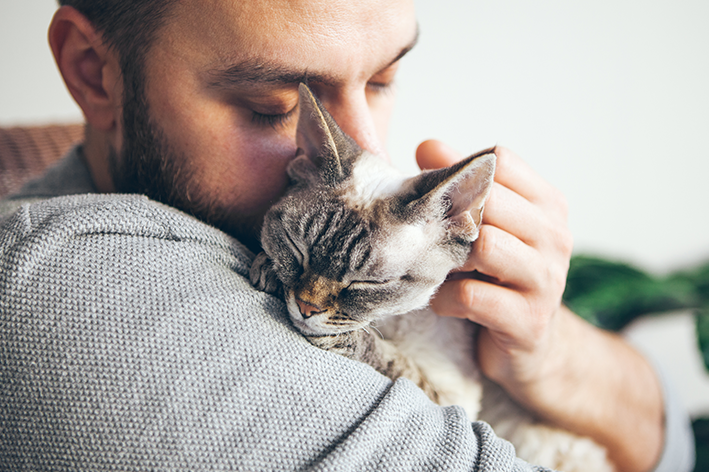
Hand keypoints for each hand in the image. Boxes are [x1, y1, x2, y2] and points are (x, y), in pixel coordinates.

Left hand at [416, 140, 663, 471]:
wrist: (534, 349)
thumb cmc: (500, 279)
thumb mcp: (489, 227)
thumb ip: (463, 187)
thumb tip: (426, 146)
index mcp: (548, 205)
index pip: (501, 160)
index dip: (459, 169)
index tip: (433, 190)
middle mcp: (555, 236)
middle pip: (489, 200)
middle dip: (450, 216)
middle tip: (427, 234)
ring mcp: (547, 280)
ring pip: (483, 245)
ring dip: (447, 258)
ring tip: (438, 268)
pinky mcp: (529, 321)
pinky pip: (472, 295)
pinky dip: (445, 297)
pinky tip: (443, 301)